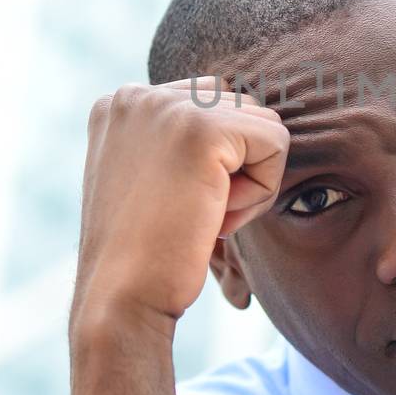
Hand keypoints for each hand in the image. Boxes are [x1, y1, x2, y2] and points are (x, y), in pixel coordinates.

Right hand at [71, 77, 289, 331]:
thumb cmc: (141, 254)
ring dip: (251, 179)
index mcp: (120, 104)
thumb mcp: (146, 179)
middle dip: (236, 166)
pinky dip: (262, 190)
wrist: (119, 299)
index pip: (209, 101)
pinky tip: (219, 217)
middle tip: (195, 214)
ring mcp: (168, 107)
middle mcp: (138, 95)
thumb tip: (242, 129)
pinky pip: (276, 142)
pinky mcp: (204, 130)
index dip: (216, 159)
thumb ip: (175, 142)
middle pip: (239, 106)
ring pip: (262, 124)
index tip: (178, 201)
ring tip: (205, 216)